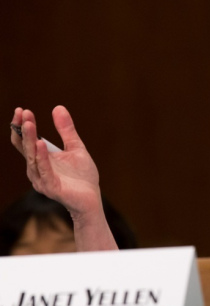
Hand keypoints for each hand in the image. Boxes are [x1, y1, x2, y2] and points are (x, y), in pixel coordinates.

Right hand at [11, 106, 117, 250]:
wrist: (92, 198)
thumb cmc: (82, 176)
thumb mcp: (76, 148)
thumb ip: (67, 130)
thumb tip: (58, 107)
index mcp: (40, 159)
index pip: (25, 141)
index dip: (22, 126)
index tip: (22, 110)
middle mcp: (36, 169)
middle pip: (25, 147)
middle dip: (23, 129)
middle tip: (24, 112)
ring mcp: (42, 179)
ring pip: (32, 158)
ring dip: (30, 140)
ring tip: (29, 124)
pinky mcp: (51, 187)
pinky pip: (44, 171)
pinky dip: (41, 157)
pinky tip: (40, 143)